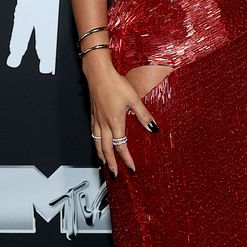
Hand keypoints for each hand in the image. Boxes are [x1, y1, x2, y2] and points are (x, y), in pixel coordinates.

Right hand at [84, 56, 157, 175]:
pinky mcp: (93, 114)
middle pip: (106, 149)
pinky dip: (95, 142)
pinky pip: (93, 134)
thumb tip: (153, 128)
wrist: (98, 73)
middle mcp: (104, 123)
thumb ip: (143, 115)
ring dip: (101, 155)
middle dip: (111, 163)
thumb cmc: (115, 83)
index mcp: (115, 122)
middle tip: (114, 173)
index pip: (121, 146)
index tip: (131, 167)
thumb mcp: (134, 99)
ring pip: (97, 143)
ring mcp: (97, 119)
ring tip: (104, 163)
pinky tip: (97, 142)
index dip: (126, 158)